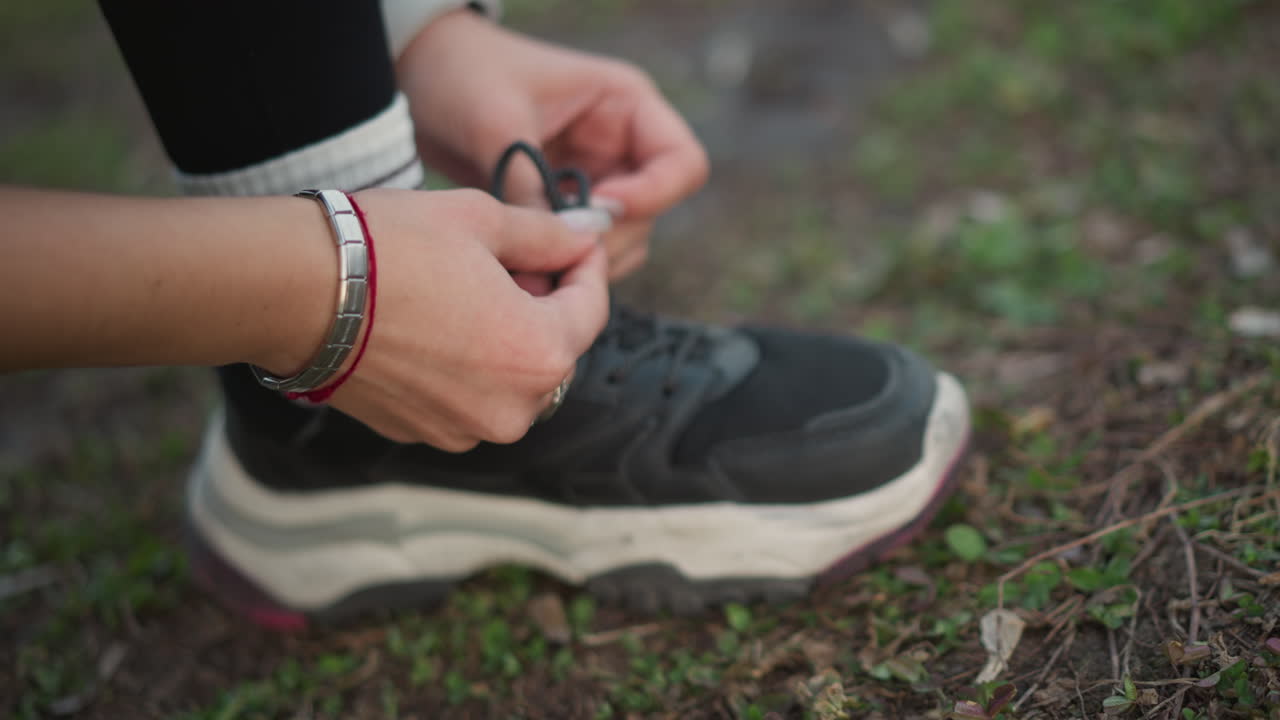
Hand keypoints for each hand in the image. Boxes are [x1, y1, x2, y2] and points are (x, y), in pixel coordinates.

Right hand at [322, 188, 607, 450]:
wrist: (294, 291)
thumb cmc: (390, 247)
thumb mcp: (482, 221)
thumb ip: (547, 237)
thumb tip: (586, 237)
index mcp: (540, 355)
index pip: (592, 309)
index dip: (587, 268)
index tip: (575, 243)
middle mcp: (513, 409)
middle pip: (554, 351)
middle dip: (545, 305)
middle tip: (517, 260)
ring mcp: (465, 430)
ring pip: (512, 379)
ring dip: (507, 338)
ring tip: (470, 289)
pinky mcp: (423, 434)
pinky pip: (469, 398)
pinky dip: (468, 365)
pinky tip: (436, 323)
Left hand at [396, 11, 708, 279]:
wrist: (416, 75)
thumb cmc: (462, 74)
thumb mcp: (498, 124)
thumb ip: (536, 185)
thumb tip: (570, 243)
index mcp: (626, 106)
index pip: (682, 164)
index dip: (653, 195)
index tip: (600, 209)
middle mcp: (621, 146)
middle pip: (652, 213)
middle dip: (610, 238)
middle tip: (558, 252)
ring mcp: (595, 178)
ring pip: (621, 240)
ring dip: (587, 259)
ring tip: (536, 263)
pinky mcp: (563, 207)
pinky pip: (582, 249)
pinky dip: (562, 264)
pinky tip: (524, 266)